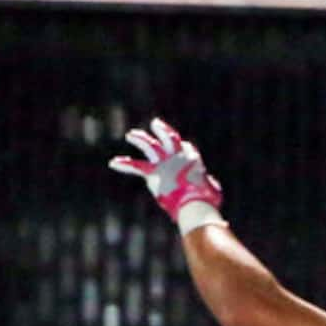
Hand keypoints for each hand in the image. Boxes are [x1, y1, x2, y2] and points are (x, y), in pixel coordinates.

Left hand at [109, 117, 223, 228]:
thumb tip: (210, 188)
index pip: (186, 147)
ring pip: (150, 145)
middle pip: (169, 138)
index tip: (184, 147)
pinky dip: (124, 164)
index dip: (184, 147)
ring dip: (140, 139)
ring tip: (130, 135)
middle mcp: (178, 156)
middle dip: (162, 130)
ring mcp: (164, 162)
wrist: (194, 202)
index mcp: (194, 159)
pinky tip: (113, 162)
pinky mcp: (153, 173)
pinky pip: (136, 167)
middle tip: (155, 123)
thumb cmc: (207, 200)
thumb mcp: (213, 190)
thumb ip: (209, 186)